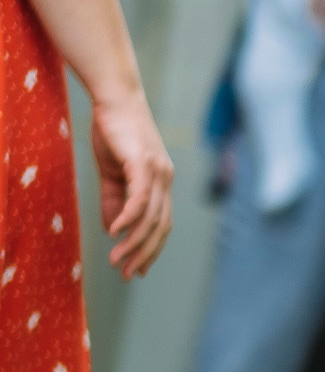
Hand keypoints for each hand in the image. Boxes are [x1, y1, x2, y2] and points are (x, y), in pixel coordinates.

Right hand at [89, 88, 172, 279]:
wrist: (113, 97)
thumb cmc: (113, 131)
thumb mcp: (112, 171)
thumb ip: (114, 200)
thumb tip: (114, 229)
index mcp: (162, 182)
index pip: (162, 224)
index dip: (151, 248)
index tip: (138, 269)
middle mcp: (165, 179)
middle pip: (160, 227)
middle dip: (144, 254)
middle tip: (127, 274)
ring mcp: (158, 171)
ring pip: (151, 217)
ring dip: (133, 242)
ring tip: (117, 259)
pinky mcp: (143, 162)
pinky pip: (140, 198)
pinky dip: (129, 218)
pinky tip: (116, 231)